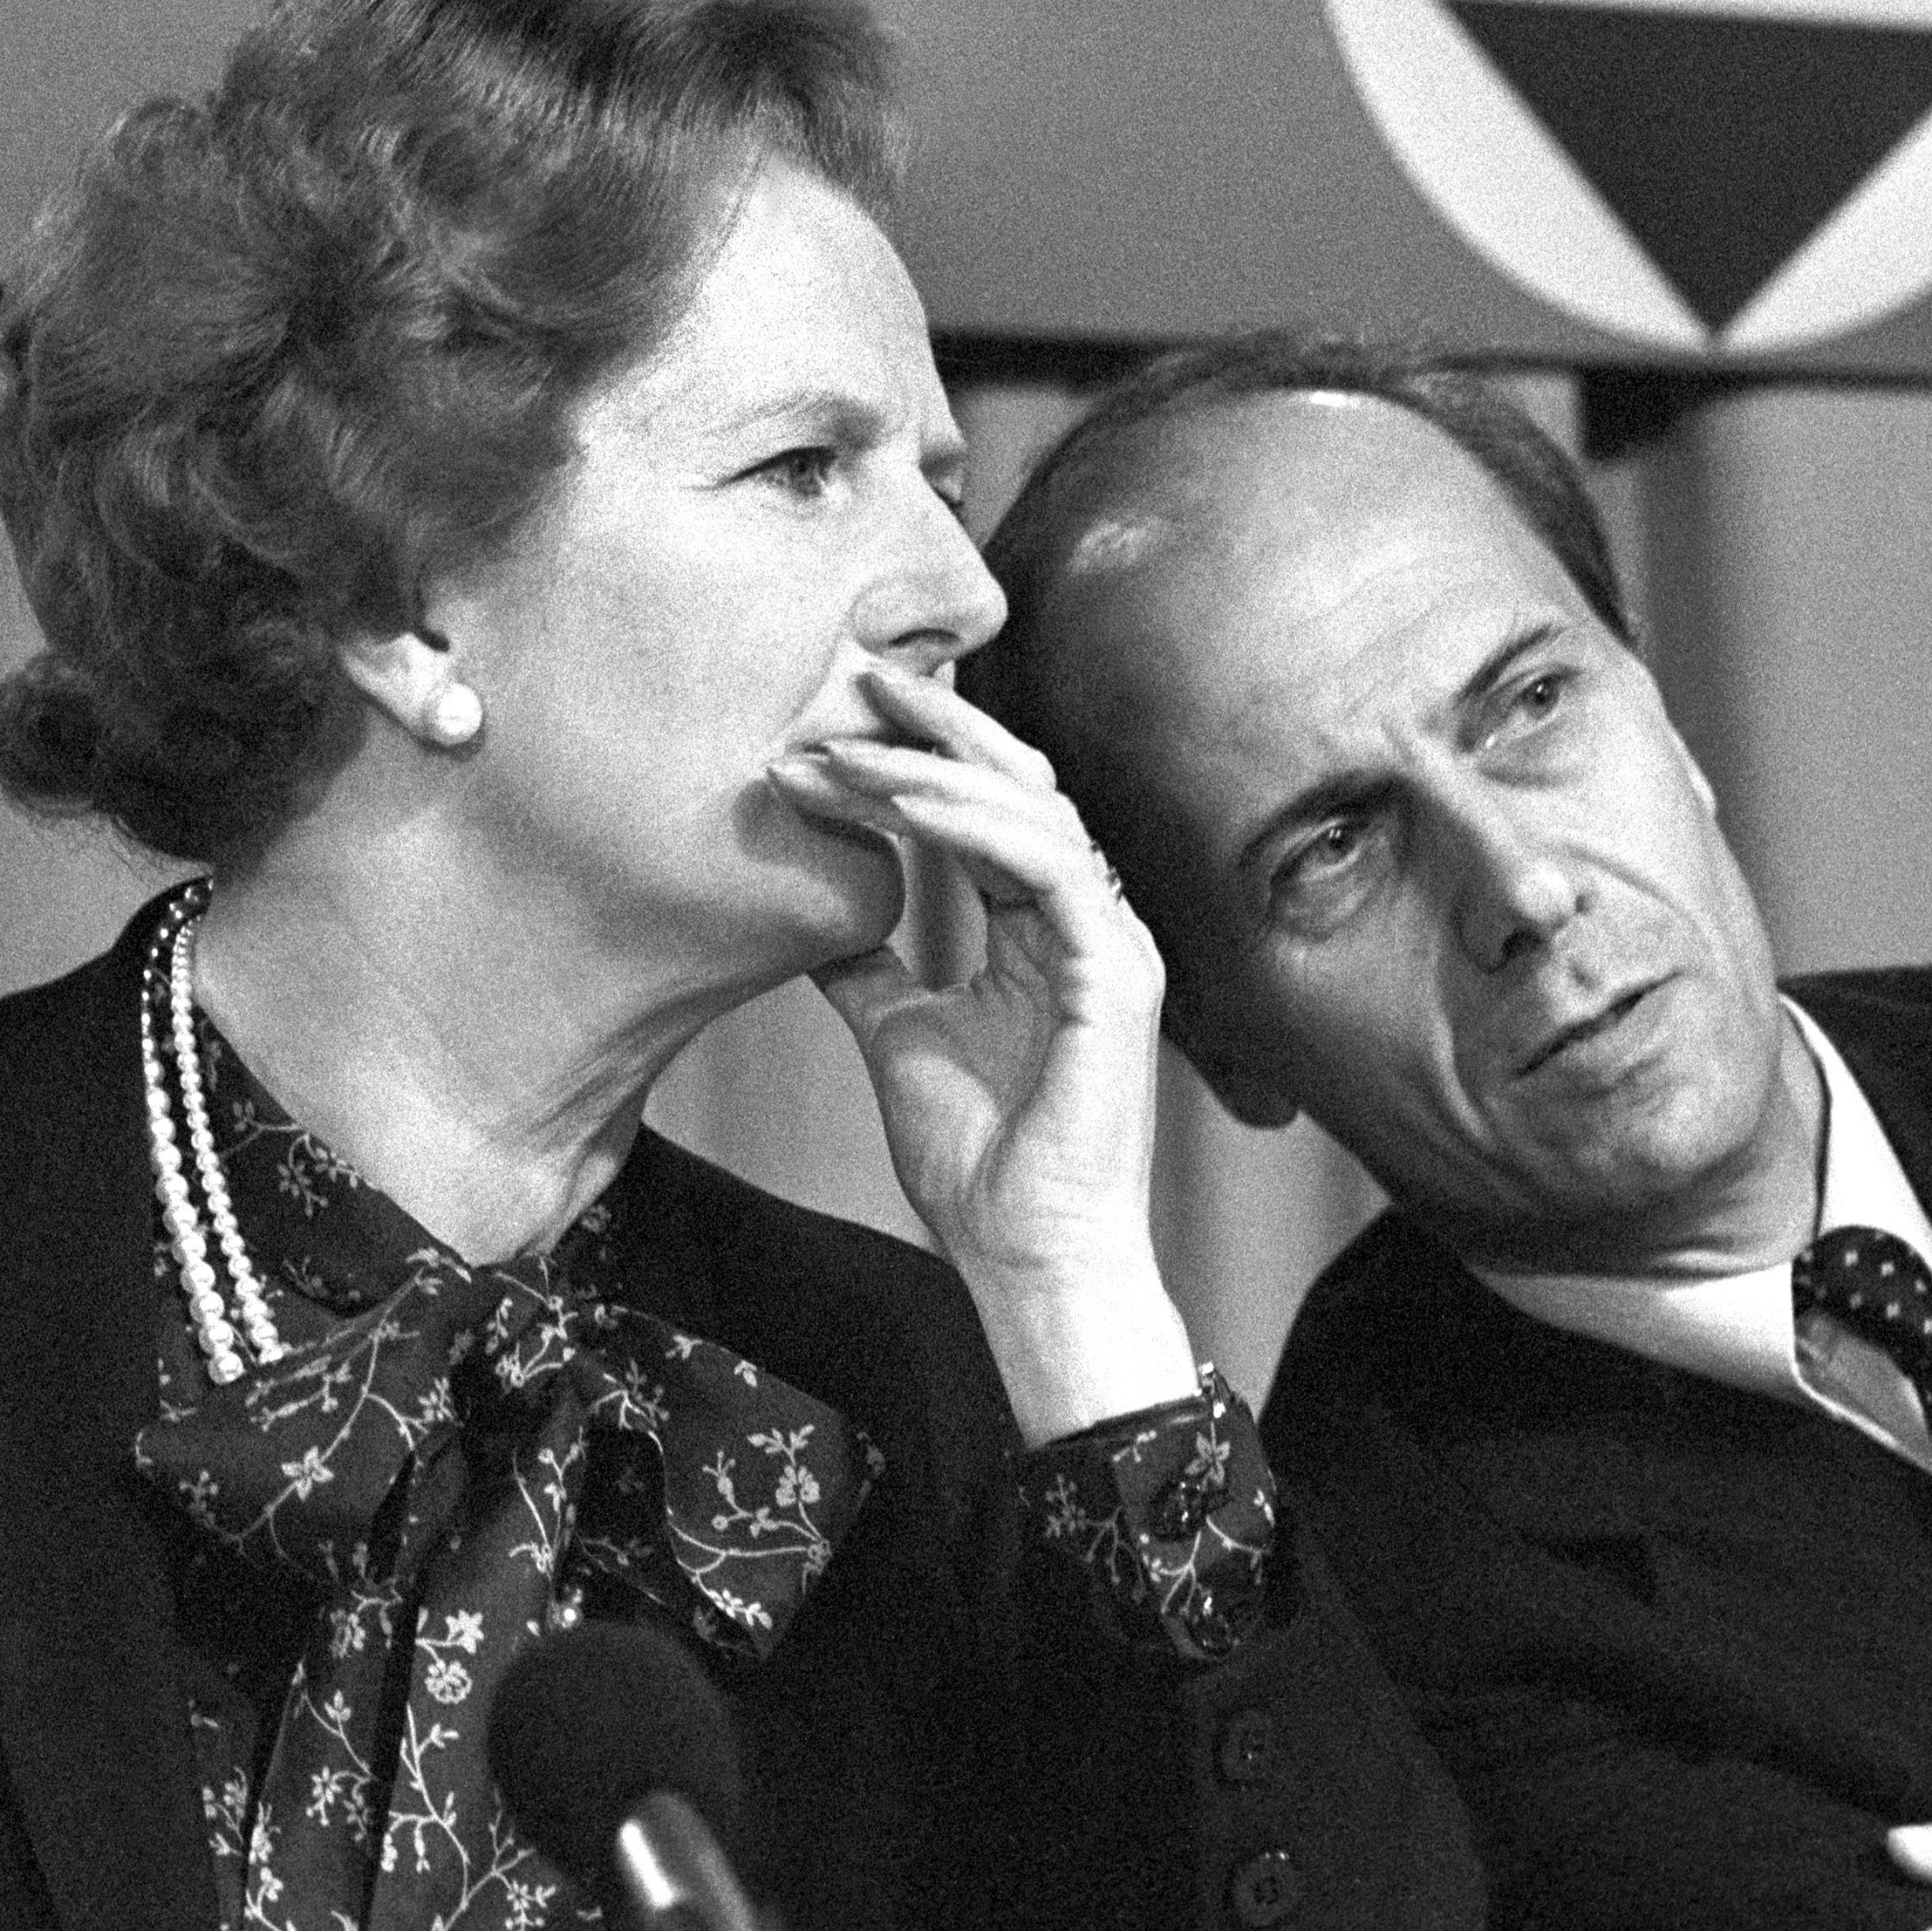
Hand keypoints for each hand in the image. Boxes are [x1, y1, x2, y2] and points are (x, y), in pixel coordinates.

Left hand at [766, 663, 1194, 1440]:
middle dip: (942, 722)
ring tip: (849, 749)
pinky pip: (1047, 867)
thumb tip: (813, 921)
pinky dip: (973, 827)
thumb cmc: (979, 1161)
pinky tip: (904, 805)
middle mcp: (1086, 921)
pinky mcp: (1118, 973)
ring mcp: (1110, 942)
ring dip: (936, 771)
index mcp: (1044, 929)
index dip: (923, 756)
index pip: (990, 810)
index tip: (839, 719)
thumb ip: (870, 969)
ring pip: (1034, 811)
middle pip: (1022, 783)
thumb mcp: (896, 1036)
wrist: (1025, 1254)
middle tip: (861, 676)